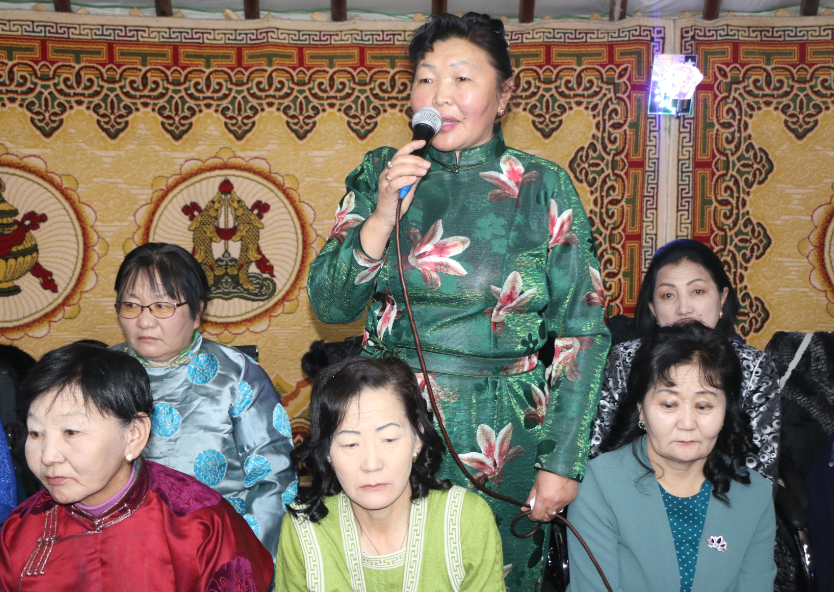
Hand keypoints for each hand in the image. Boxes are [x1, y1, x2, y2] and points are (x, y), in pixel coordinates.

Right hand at [360, 140, 430, 258]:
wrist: (386, 218)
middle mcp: (386, 173)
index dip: (411, 146)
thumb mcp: (409, 188)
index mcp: (391, 170)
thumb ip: (414, 178)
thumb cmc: (397, 203)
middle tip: (427, 165)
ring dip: (413, 169)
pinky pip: (395, 182)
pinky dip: (405, 179)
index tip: (423, 143)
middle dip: (416, 160)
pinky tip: (413, 179)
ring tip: (424, 172)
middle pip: (400, 159)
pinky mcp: (386, 192)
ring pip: (397, 169)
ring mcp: (385, 182)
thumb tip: (424, 168)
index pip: (400, 153)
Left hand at [525, 470, 577, 522]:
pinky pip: (563, 506)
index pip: (537, 516)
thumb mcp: (536, 484)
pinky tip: (557, 496)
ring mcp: (564, 502)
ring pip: (556, 513)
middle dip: (541, 516)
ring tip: (548, 501)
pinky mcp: (572, 499)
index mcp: (543, 500)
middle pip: (547, 518)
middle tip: (538, 509)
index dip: (532, 517)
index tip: (530, 514)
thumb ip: (531, 498)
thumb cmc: (547, 472)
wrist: (563, 464)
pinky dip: (558, 504)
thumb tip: (524, 508)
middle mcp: (554, 504)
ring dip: (550, 510)